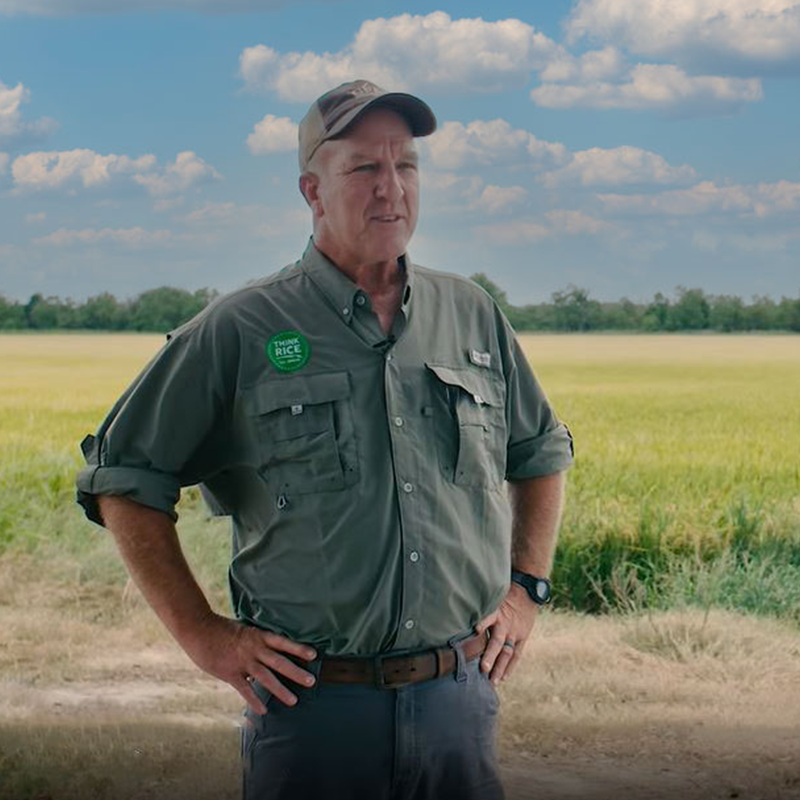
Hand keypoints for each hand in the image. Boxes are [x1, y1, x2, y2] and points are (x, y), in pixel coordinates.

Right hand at [183, 613, 317, 714]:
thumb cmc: (221, 629)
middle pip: (279, 662)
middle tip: (312, 681)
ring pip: (265, 677)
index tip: (314, 655)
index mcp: (258, 636)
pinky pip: (244, 689)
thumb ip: (256, 641)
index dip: (298, 648)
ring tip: (293, 701)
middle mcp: (254, 648)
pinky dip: (254, 700)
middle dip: (296, 672)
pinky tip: (263, 710)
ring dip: (280, 690)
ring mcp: (242, 662)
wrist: (199, 629)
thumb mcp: (243, 630)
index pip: (283, 642)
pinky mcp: (229, 673)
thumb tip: (267, 652)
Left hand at [475, 583, 538, 684]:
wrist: (526, 593)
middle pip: (497, 642)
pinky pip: (516, 655)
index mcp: (496, 613)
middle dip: (490, 655)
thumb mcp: (491, 597)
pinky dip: (510, 667)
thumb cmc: (503, 595)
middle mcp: (505, 625)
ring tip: (493, 680)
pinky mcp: (522, 638)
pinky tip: (504, 678)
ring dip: (500, 667)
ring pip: (507, 652)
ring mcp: (514, 633)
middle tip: (483, 668)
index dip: (483, 623)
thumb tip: (456, 610)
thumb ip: (477, 607)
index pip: (489, 618)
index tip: (475, 630)